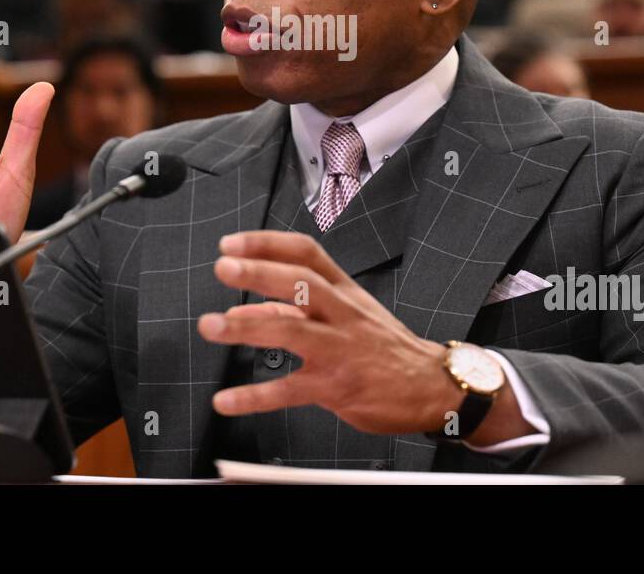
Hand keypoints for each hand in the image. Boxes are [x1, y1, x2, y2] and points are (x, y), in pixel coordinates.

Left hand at [196, 231, 522, 440]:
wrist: (432, 387)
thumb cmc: (383, 348)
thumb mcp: (346, 317)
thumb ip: (292, 311)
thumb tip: (246, 309)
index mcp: (343, 290)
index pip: (305, 253)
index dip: (267, 244)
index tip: (231, 244)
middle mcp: (342, 313)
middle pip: (300, 282)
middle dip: (259, 272)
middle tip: (223, 268)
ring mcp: (340, 349)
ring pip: (292, 330)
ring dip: (247, 327)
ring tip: (211, 326)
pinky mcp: (336, 387)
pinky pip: (290, 390)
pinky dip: (254, 396)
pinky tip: (226, 400)